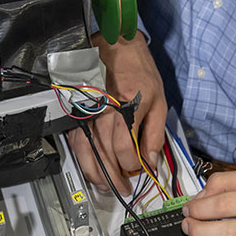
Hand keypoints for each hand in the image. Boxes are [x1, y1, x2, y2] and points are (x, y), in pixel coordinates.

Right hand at [69, 30, 167, 196]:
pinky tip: (90, 167)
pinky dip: (82, 159)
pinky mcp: (78, 113)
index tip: (139, 168)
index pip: (125, 150)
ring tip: (105, 185)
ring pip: (87, 153)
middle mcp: (104, 114)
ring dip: (95, 174)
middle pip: (105, 156)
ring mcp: (88, 114)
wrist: (116, 48)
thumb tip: (150, 158)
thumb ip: (155, 133)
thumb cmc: (138, 70)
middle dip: (114, 177)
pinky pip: (77, 142)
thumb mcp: (158, 100)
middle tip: (122, 188)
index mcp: (127, 110)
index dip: (133, 166)